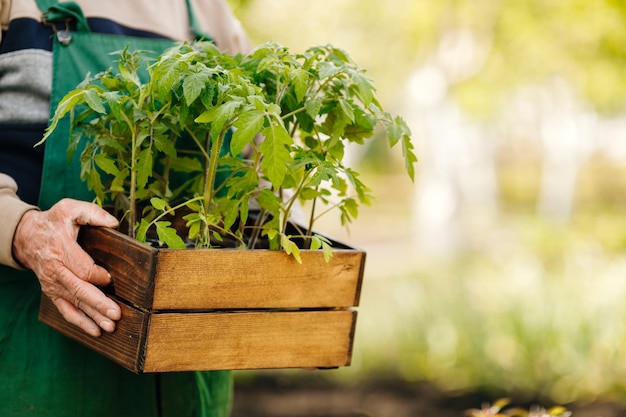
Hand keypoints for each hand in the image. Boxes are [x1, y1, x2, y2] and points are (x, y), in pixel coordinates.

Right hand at [13, 198, 120, 336]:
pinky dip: (80, 322)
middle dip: (98, 303)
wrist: (27, 237)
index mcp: (60, 249)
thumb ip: (92, 213)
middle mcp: (55, 270)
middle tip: (116, 314)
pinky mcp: (53, 293)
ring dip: (93, 316)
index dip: (98, 275)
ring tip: (110, 327)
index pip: (81, 268)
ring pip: (75, 303)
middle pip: (78, 290)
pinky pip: (66, 311)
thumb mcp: (69, 209)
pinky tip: (96, 332)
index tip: (111, 279)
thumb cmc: (54, 222)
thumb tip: (114, 223)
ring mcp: (53, 284)